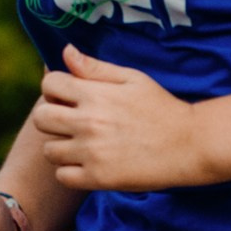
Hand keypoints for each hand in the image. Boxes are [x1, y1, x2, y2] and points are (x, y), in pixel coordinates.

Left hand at [34, 45, 206, 191]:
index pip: (49, 85)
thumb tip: (65, 52)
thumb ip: (95, 68)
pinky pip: (62, 175)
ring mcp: (91, 152)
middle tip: (71, 123)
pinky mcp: (97, 178)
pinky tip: (88, 164)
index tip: (69, 97)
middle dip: (51, 118)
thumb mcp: (132, 79)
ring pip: (49, 150)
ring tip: (82, 145)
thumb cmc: (161, 108)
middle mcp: (88, 122)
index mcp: (95, 94)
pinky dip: (71, 171)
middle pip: (41, 118)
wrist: (189, 144)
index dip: (55, 89)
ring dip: (61, 147)